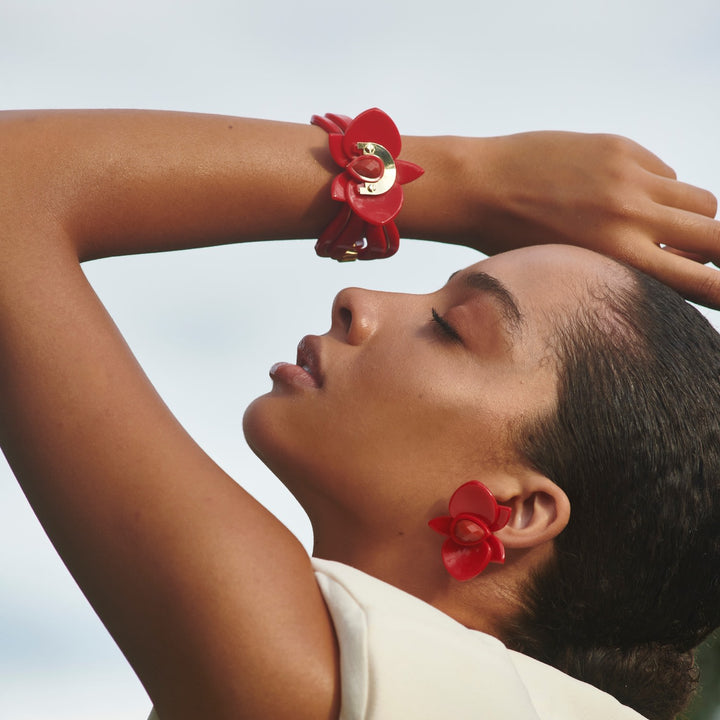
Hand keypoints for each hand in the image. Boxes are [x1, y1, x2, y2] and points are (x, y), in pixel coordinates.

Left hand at [465, 131, 719, 307]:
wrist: (479, 187)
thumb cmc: (513, 243)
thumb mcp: (571, 271)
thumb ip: (624, 270)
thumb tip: (676, 263)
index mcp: (616, 260)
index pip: (700, 281)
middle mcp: (632, 218)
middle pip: (717, 237)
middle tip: (714, 259)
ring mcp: (630, 178)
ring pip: (701, 202)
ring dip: (695, 219)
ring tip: (667, 229)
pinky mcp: (621, 148)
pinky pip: (666, 173)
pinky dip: (660, 189)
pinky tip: (624, 196)